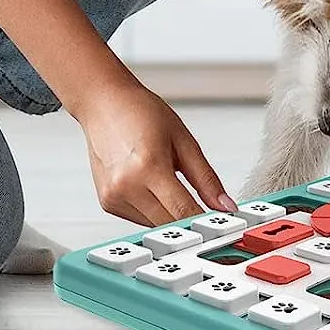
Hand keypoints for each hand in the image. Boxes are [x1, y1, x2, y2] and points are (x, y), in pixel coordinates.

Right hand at [72, 76, 238, 227]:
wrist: (103, 103)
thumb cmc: (140, 112)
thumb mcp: (183, 139)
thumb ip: (206, 178)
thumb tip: (225, 205)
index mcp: (148, 166)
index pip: (185, 210)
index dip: (207, 222)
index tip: (224, 224)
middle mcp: (127, 185)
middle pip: (170, 224)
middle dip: (191, 220)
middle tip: (206, 209)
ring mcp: (114, 196)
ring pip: (155, 226)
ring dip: (170, 216)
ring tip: (171, 185)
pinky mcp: (107, 203)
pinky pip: (140, 219)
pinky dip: (153, 211)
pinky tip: (152, 187)